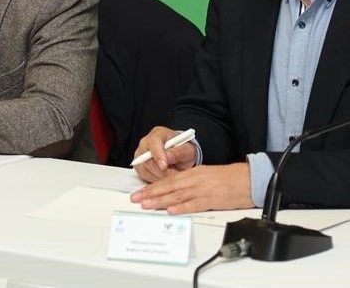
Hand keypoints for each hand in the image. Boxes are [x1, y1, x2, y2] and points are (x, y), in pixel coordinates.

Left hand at [130, 162, 252, 212]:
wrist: (248, 179)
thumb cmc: (227, 178)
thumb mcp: (204, 175)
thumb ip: (188, 182)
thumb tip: (172, 192)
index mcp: (191, 174)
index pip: (167, 181)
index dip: (151, 187)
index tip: (139, 193)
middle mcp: (194, 180)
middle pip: (168, 187)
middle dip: (150, 194)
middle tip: (135, 199)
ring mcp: (203, 190)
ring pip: (177, 195)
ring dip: (160, 201)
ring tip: (147, 205)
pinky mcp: (213, 200)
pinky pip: (195, 204)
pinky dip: (182, 207)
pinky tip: (171, 210)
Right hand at [132, 125, 197, 181]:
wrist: (180, 155)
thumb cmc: (183, 150)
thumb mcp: (186, 150)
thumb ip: (177, 152)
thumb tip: (167, 158)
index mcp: (158, 134)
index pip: (153, 143)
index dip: (158, 155)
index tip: (164, 166)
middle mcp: (145, 143)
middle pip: (147, 159)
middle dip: (162, 171)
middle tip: (176, 176)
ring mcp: (140, 155)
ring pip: (145, 170)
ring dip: (160, 177)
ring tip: (173, 175)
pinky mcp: (139, 166)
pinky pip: (145, 176)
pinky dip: (156, 180)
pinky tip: (166, 177)